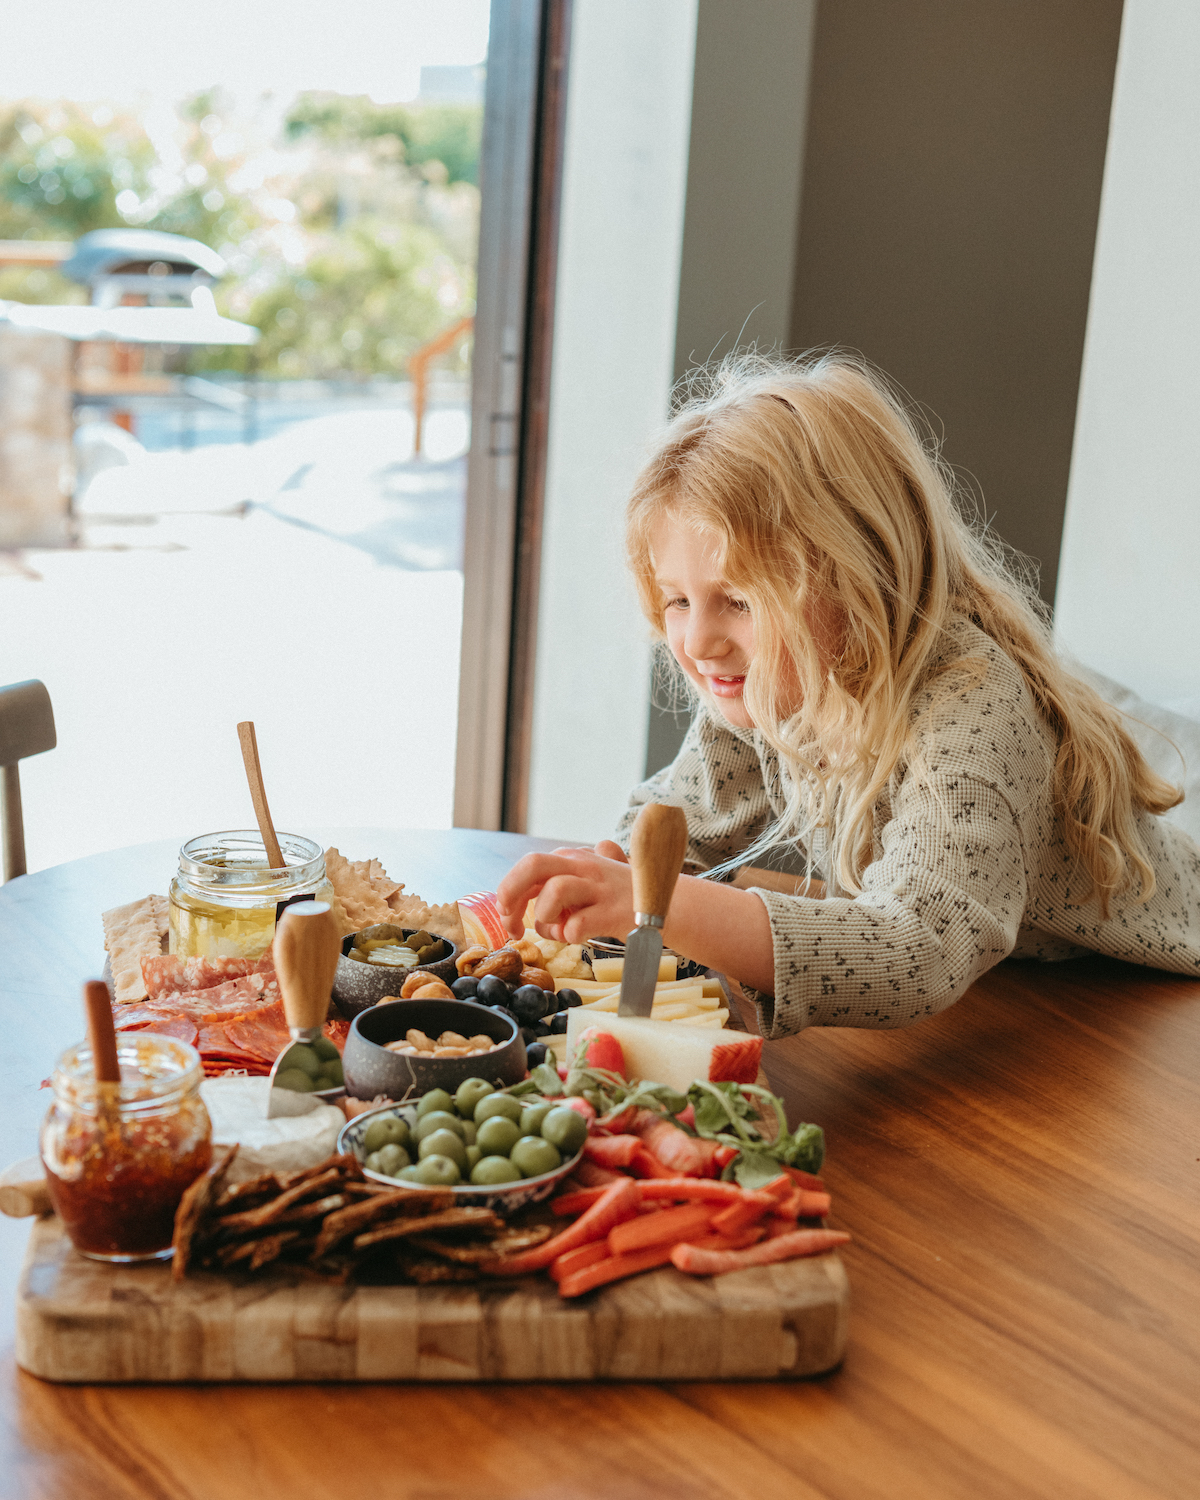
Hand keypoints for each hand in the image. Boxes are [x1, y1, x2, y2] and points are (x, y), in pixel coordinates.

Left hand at [496, 841, 632, 942]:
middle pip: (533, 866)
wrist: (668, 905)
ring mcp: (600, 888)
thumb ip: (556, 884)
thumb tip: (517, 901)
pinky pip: (577, 925)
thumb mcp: (589, 880)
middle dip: (511, 894)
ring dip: (546, 919)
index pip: (527, 867)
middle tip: (512, 924)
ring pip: (555, 891)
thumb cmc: (621, 897)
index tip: (507, 917)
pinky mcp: (614, 911)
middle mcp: (584, 866)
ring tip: (559, 931)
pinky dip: (570, 937)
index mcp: (573, 859)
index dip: (508, 892)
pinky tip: (579, 937)